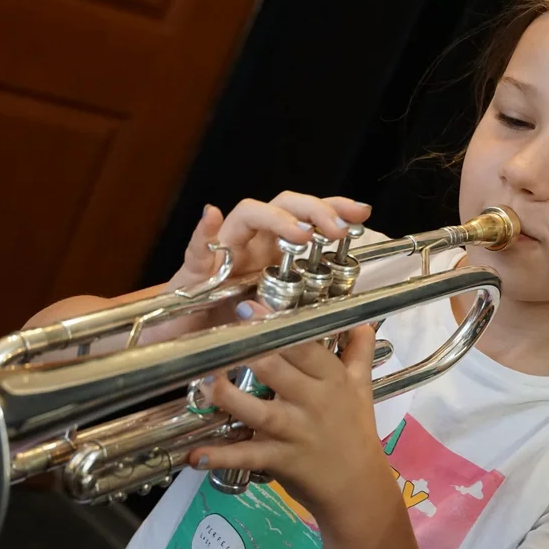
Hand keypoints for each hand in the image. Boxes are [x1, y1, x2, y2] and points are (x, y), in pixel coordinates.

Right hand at [154, 192, 371, 336]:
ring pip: (247, 214)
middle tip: (336, 230)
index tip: (362, 211)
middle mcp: (253, 242)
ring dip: (275, 218)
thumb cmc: (232, 325)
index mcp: (276, 251)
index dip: (335, 208)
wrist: (187, 343)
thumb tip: (349, 298)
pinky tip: (211, 217)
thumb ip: (306, 302)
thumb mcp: (280, 316)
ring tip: (299, 233)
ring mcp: (223, 251)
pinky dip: (204, 232)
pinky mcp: (193, 270)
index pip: (308, 217)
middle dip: (313, 211)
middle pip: (283, 205)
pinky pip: (197, 247)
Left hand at [187, 307, 390, 524]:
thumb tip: (362, 322)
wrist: (359, 488)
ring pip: (261, 412)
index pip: (304, 346)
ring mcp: (296, 432)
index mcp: (332, 379)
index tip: (250, 307)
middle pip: (279, 371)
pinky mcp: (281, 460)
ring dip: (230, 398)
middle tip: (219, 335)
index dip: (277, 326)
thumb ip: (359, 353)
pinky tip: (194, 455)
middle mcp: (314, 402)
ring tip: (204, 383)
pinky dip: (222, 456)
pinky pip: (248, 456)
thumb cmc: (356, 431)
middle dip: (250, 352)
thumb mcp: (362, 388)